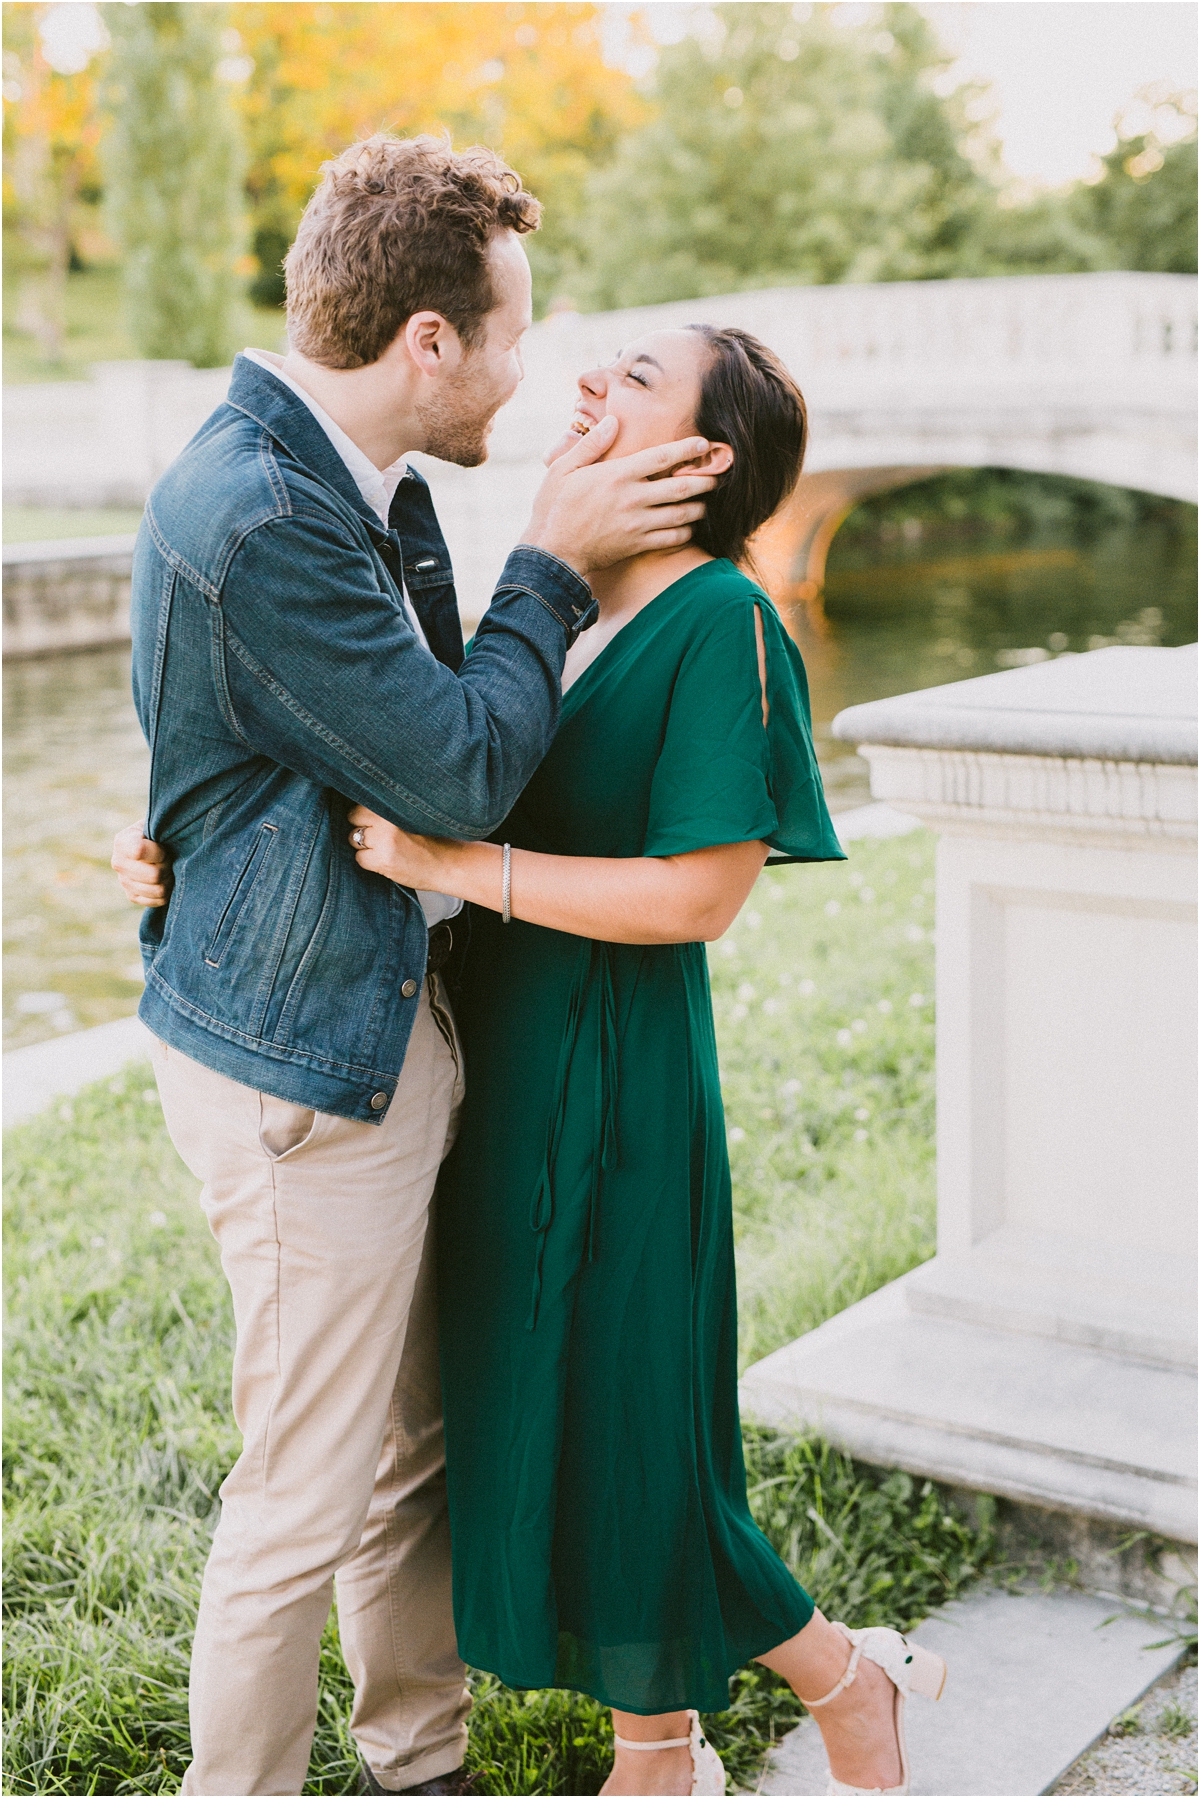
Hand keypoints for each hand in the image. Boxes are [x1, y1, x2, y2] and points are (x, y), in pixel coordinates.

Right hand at [112, 822, 172, 907]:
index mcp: (122, 842)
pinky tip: (166, 881)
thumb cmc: (161, 832)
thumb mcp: (159, 825)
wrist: (159, 843)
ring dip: (170, 880)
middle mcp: (118, 862)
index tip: (164, 848)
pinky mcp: (132, 896)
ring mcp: (123, 881)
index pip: (139, 852)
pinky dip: (167, 893)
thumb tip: (165, 849)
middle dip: (168, 867)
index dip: (159, 852)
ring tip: (170, 869)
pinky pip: (157, 901)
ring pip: (158, 890)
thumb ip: (159, 831)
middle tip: (170, 860)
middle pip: (153, 875)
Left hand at [347, 805, 463, 890]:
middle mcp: (387, 817)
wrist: (450, 864)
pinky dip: (369, 862)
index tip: (375, 819)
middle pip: (354, 816)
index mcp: (395, 802)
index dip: (367, 811)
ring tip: (386, 849)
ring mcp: (384, 839)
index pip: (363, 799)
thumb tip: (362, 806)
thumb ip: (390, 808)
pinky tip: (387, 861)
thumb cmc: (434, 839)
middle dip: (363, 826)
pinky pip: (360, 858)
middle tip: (381, 836)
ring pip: (354, 838)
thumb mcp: (413, 814)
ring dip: (365, 845)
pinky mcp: (382, 859)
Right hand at [522, 418, 716, 575]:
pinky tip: (690, 527)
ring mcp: (637, 524)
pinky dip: (686, 532)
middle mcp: (632, 498)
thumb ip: (592, 444)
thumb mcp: (563, 469)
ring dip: (699, 507)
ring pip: (681, 514)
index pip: (661, 457)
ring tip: (707, 502)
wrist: (552, 553)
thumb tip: (613, 421)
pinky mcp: (637, 545)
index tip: (704, 444)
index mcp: (617, 475)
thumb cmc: (554, 508)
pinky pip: (671, 539)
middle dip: (704, 481)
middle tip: (718, 476)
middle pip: (680, 487)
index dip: (686, 449)